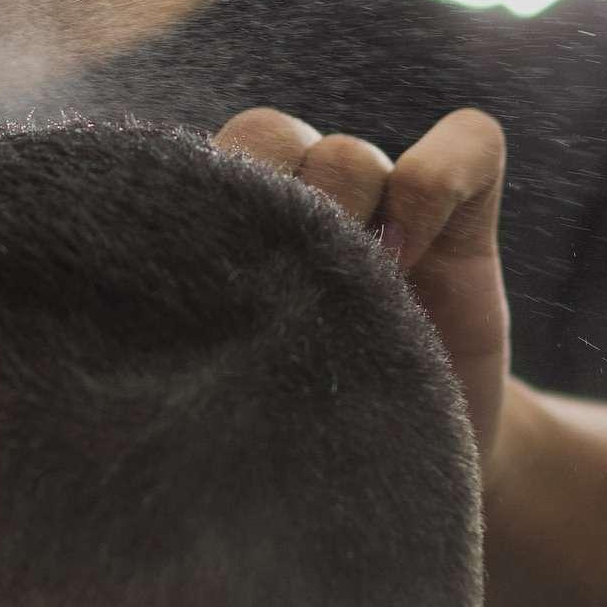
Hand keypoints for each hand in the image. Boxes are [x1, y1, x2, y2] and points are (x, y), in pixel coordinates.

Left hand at [214, 106, 510, 477]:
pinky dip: (438, 184)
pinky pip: (469, 140)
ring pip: (348, 152)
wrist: (400, 471)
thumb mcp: (232, 388)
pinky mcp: (463, 211)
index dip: (220, 211)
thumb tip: (137, 308)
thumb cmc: (290, 436)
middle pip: (270, 135)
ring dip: (350, 222)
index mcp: (229, 229)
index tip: (233, 294)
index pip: (200, 165)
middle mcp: (301, 198)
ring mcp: (380, 198)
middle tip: (296, 295)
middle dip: (280, 214)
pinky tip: (419, 255)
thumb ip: (199, 324)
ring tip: (360, 300)